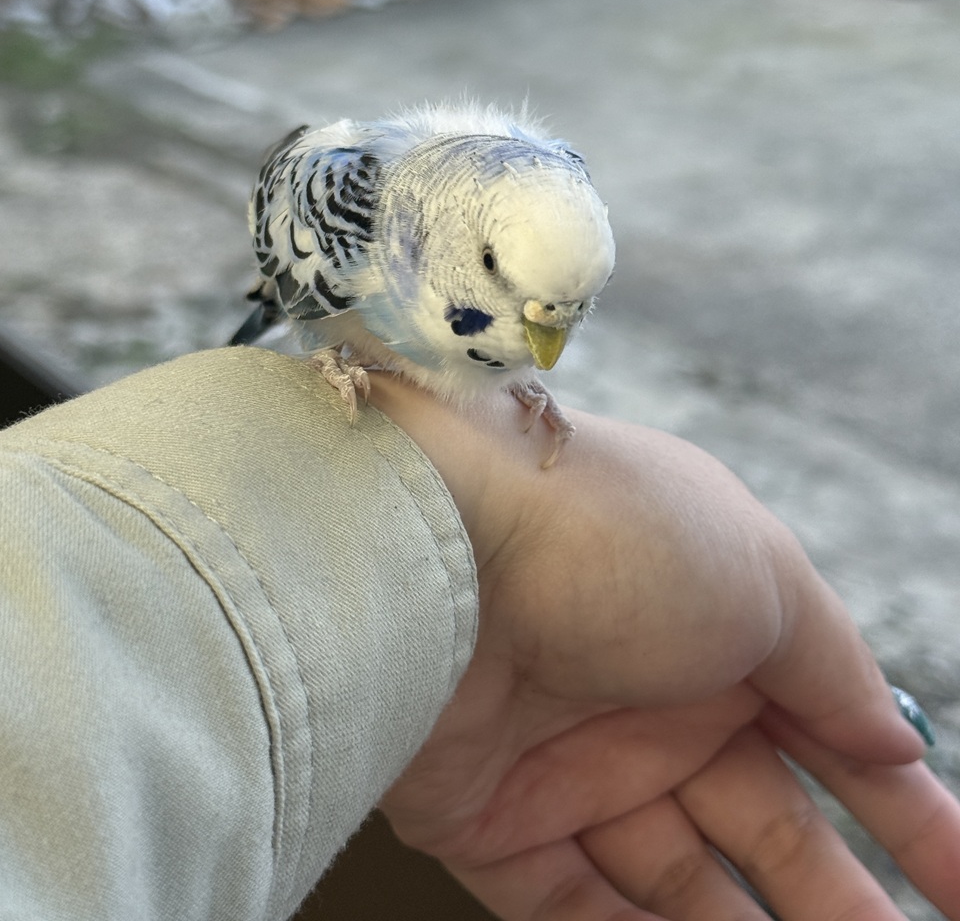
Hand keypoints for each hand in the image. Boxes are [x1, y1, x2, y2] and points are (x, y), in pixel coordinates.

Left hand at [370, 376, 959, 919]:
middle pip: (764, 824)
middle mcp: (648, 693)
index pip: (830, 736)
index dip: (908, 817)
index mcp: (718, 624)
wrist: (436, 531)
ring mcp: (570, 761)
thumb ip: (832, 663)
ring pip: (680, 882)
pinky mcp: (491, 819)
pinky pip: (578, 910)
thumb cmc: (612, 531)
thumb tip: (894, 735)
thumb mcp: (761, 574)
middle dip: (837, 900)